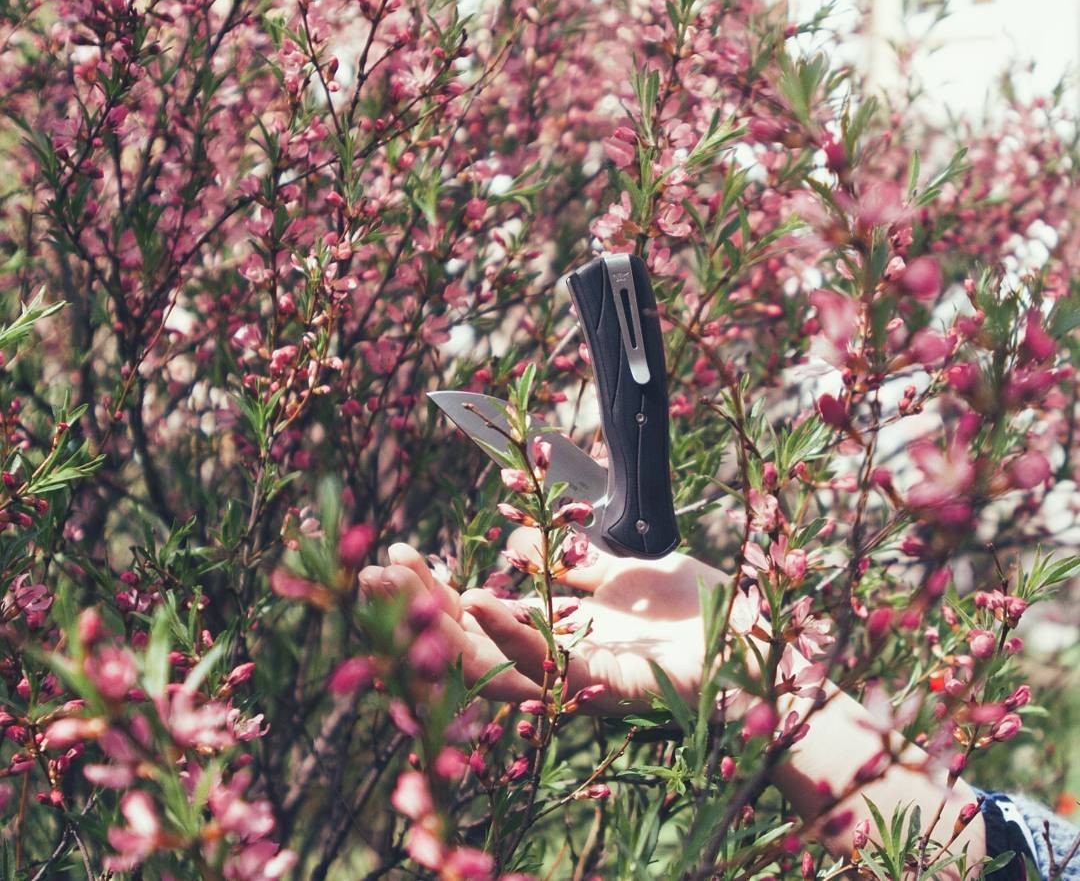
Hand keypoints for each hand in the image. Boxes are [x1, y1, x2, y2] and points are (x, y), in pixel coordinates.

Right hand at [359, 529, 728, 714]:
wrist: (757, 640)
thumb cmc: (696, 608)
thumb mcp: (625, 569)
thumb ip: (572, 561)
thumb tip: (515, 539)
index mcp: (559, 633)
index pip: (480, 615)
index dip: (436, 588)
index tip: (401, 553)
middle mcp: (556, 660)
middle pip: (469, 639)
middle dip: (417, 605)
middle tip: (369, 569)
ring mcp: (576, 676)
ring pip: (490, 659)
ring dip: (441, 617)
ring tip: (398, 579)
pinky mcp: (606, 685)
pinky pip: (546, 665)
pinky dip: (507, 632)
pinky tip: (475, 600)